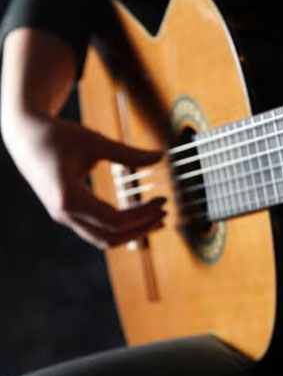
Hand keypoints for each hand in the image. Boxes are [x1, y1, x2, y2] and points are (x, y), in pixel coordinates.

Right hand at [3, 113, 165, 249]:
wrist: (25, 136)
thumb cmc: (58, 136)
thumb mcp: (95, 141)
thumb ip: (128, 153)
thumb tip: (161, 156)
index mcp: (69, 197)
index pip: (115, 220)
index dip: (143, 215)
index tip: (162, 201)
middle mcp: (64, 213)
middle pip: (111, 236)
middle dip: (142, 228)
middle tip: (165, 213)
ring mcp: (64, 217)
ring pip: (103, 239)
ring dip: (132, 233)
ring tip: (157, 220)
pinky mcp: (67, 214)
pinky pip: (96, 231)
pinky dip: (119, 229)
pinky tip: (138, 218)